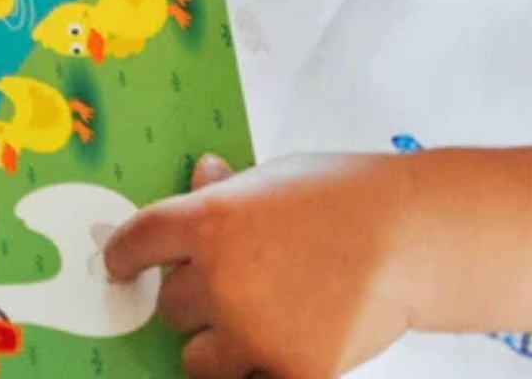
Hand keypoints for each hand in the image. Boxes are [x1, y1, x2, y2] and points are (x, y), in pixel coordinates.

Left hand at [105, 154, 410, 378]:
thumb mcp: (278, 176)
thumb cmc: (346, 192)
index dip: (123, 256)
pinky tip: (286, 343)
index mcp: (211, 221)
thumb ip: (230, 189)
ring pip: (196, 359)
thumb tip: (200, 174)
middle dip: (193, 295)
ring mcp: (252, 334)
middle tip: (233, 281)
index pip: (137, 244)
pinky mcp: (289, 375)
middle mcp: (220, 280)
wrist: (412, 235)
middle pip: (169, 306)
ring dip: (216, 343)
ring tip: (258, 319)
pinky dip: (259, 371)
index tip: (119, 265)